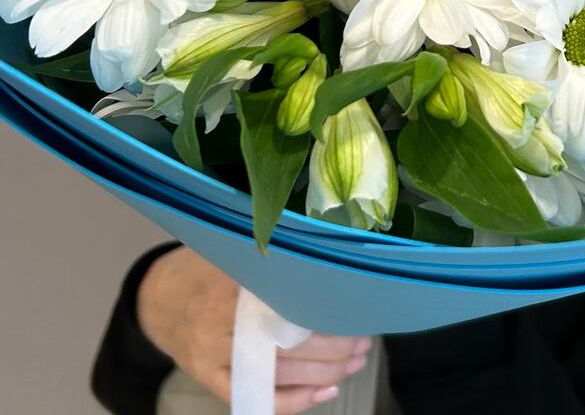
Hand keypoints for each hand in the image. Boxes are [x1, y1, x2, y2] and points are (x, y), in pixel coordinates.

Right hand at [137, 247, 371, 413]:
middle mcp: (221, 321)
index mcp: (232, 283)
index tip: (357, 308)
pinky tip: (325, 391)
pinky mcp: (209, 378)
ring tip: (355, 362)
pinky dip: (293, 401)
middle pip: (290, 342)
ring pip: (280, 372)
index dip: (328, 311)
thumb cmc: (206, 268)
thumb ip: (272, 257)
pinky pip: (256, 397)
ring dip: (324, 372)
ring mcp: (214, 354)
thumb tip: (329, 253)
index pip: (290, 302)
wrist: (156, 298)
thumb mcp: (233, 250)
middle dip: (334, 345)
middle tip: (364, 340)